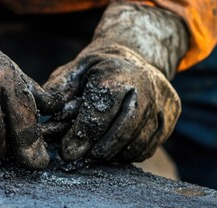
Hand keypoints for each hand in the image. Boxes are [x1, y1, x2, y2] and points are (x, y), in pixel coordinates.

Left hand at [39, 43, 180, 162]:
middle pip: (124, 129)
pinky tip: (114, 149)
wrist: (135, 59)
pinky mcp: (170, 116)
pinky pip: (150, 146)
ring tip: (95, 153)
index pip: (101, 108)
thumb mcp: (73, 71)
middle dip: (99, 148)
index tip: (67, 152)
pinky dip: (129, 153)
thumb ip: (57, 91)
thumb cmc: (97, 70)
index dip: (82, 134)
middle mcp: (145, 84)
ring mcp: (162, 101)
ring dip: (114, 154)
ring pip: (138, 142)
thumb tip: (45, 111)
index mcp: (116, 71)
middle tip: (81, 157)